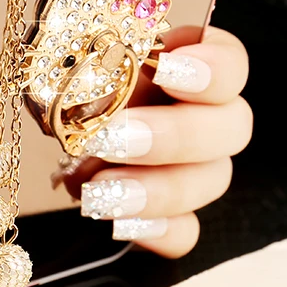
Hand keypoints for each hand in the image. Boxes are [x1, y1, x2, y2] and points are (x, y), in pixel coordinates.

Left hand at [56, 25, 251, 257]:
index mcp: (184, 64)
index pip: (231, 61)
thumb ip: (91, 55)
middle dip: (173, 135)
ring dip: (158, 189)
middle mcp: (202, 113)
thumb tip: (85, 62)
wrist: (55, 124)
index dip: (212, 67)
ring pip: (212, 181)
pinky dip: (158, 231)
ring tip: (99, 190)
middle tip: (112, 137)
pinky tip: (119, 223)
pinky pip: (187, 231)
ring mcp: (194, 166)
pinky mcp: (172, 210)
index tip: (163, 69)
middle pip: (231, 127)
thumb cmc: (74, 79)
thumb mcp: (76, 57)